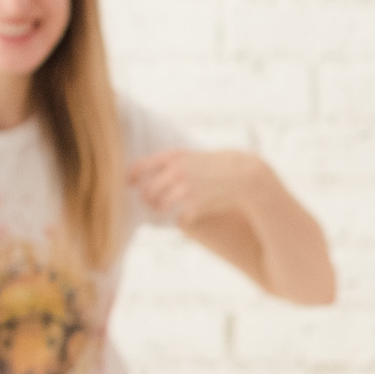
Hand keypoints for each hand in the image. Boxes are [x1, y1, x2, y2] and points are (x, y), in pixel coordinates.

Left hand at [127, 148, 269, 226]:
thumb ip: (170, 163)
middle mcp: (175, 172)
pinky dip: (182, 218)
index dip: (131, 178)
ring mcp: (185, 190)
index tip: (130, 185)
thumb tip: (148, 174)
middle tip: (151, 202)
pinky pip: (179, 217)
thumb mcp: (191, 155)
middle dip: (147, 199)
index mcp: (172, 157)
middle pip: (147, 191)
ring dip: (160, 210)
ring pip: (159, 206)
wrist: (243, 176)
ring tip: (163, 210)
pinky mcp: (195, 206)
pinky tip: (187, 214)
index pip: (140, 167)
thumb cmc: (217, 165)